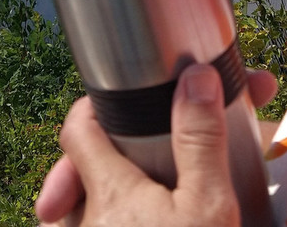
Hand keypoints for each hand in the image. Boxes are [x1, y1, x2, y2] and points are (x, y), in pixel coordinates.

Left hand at [35, 66, 277, 226]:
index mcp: (108, 189)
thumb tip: (196, 74)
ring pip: (84, 212)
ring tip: (150, 204)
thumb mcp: (208, 208)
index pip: (78, 128)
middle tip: (141, 162)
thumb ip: (198, 140)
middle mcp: (82, 222)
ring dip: (108, 200)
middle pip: (79, 171)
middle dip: (108, 159)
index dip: (97, 108)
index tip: (128, 104)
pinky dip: (111, 224)